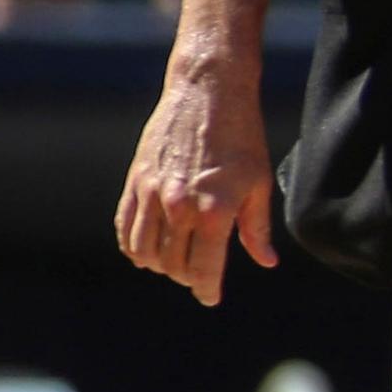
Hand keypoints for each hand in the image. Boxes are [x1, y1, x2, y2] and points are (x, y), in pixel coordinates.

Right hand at [117, 59, 279, 306]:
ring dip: (159, 265)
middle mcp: (179, 206)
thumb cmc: (243, 137)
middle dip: (187, 277)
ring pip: (144, 250)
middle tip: (199, 277)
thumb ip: (257, 227)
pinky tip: (146, 250)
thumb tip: (265, 261)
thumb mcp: (259, 183)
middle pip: (173, 263)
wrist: (208, 93)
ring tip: (175, 264)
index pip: (204, 267)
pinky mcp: (135, 180)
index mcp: (214, 210)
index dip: (207, 289)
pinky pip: (125, 226)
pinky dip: (133, 245)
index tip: (211, 298)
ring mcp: (152, 193)